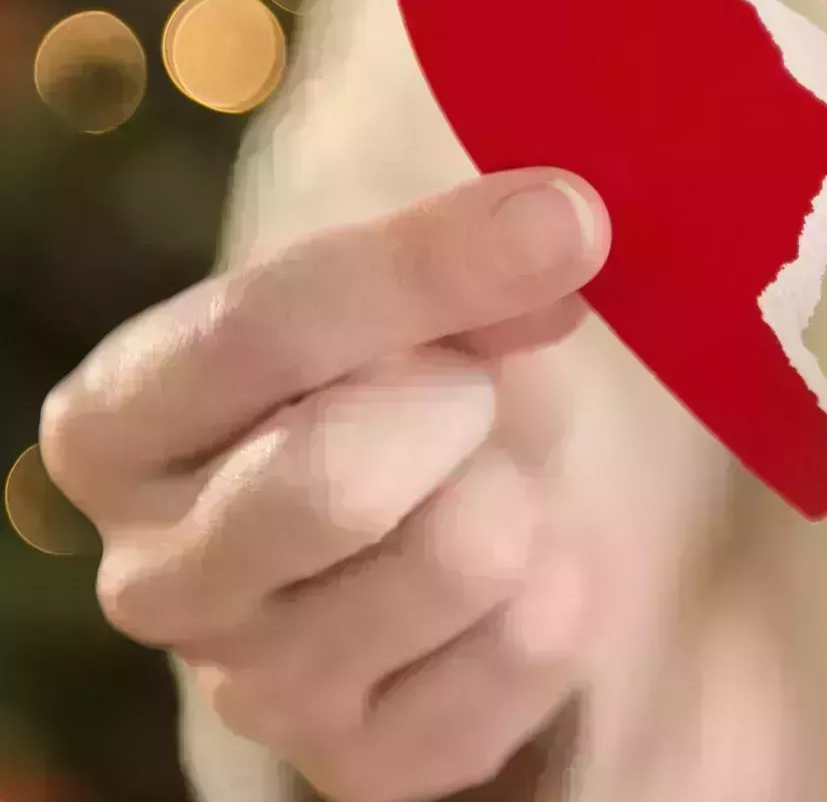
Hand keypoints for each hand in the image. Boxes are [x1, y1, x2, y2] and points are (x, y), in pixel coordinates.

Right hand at [39, 169, 609, 801]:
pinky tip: (519, 563)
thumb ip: (452, 253)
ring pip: (460, 557)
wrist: (442, 501)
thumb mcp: (402, 288)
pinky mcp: (370, 762)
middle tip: (476, 387)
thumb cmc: (402, 368)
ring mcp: (256, 688)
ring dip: (516, 488)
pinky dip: (563, 579)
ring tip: (483, 477)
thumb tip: (559, 224)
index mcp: (120, 422)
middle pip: (334, 480)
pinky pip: (529, 644)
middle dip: (459, 402)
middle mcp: (155, 574)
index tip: (565, 219)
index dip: (425, 270)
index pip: (259, 332)